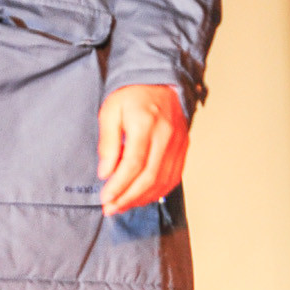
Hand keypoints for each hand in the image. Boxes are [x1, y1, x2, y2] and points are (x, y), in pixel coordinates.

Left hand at [97, 84, 188, 215]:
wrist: (162, 81)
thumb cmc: (134, 95)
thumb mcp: (111, 111)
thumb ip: (107, 142)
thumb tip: (105, 172)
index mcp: (146, 124)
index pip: (134, 163)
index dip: (119, 185)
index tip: (105, 198)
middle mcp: (166, 136)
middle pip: (149, 177)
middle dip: (128, 197)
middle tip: (111, 208)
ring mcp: (178, 144)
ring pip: (162, 181)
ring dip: (141, 198)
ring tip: (123, 206)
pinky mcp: (183, 149)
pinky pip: (173, 178)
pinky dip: (158, 192)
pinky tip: (142, 197)